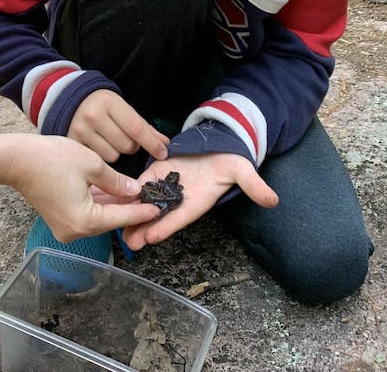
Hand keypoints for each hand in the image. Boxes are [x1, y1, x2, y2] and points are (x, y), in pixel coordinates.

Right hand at [9, 135, 161, 241]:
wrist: (16, 159)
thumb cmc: (50, 159)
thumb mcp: (91, 165)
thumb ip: (117, 182)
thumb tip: (133, 191)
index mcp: (84, 221)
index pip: (121, 217)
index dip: (141, 210)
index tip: (159, 207)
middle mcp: (74, 231)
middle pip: (110, 219)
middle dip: (129, 207)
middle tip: (150, 196)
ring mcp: (65, 227)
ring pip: (98, 216)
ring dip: (114, 204)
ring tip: (135, 192)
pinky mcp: (59, 219)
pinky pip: (85, 213)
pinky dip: (98, 203)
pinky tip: (113, 192)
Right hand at [68, 89, 168, 162]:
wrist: (70, 101)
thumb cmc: (102, 105)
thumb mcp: (122, 108)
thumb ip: (143, 126)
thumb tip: (164, 143)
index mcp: (109, 102)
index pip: (136, 128)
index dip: (152, 143)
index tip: (163, 153)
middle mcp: (93, 115)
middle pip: (126, 146)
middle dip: (131, 146)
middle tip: (123, 137)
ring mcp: (80, 130)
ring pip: (113, 156)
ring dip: (116, 152)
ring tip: (108, 140)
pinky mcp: (73, 144)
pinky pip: (98, 161)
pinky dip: (102, 156)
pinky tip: (97, 145)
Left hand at [122, 153, 277, 249]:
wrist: (218, 144)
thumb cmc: (229, 159)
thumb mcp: (242, 170)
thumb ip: (253, 185)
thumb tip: (273, 199)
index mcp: (197, 200)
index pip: (180, 217)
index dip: (167, 227)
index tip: (152, 238)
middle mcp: (179, 197)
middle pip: (159, 216)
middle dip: (144, 228)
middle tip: (128, 242)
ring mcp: (166, 185)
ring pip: (146, 203)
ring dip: (132, 214)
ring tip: (116, 228)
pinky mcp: (156, 171)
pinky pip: (140, 183)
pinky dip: (128, 193)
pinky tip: (113, 200)